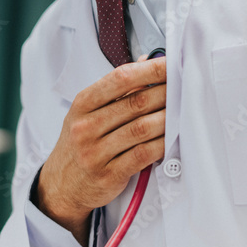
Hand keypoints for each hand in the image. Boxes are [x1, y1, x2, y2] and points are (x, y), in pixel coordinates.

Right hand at [34, 56, 165, 245]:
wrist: (62, 185)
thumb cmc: (80, 143)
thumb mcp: (87, 112)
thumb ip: (116, 88)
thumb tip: (147, 61)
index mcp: (82, 104)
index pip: (120, 78)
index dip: (150, 69)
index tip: (171, 64)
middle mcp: (85, 126)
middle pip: (136, 103)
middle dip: (166, 93)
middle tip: (185, 88)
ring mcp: (95, 152)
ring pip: (142, 128)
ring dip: (168, 119)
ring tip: (183, 112)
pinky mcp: (108, 174)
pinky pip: (143, 155)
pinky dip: (162, 144)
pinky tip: (172, 138)